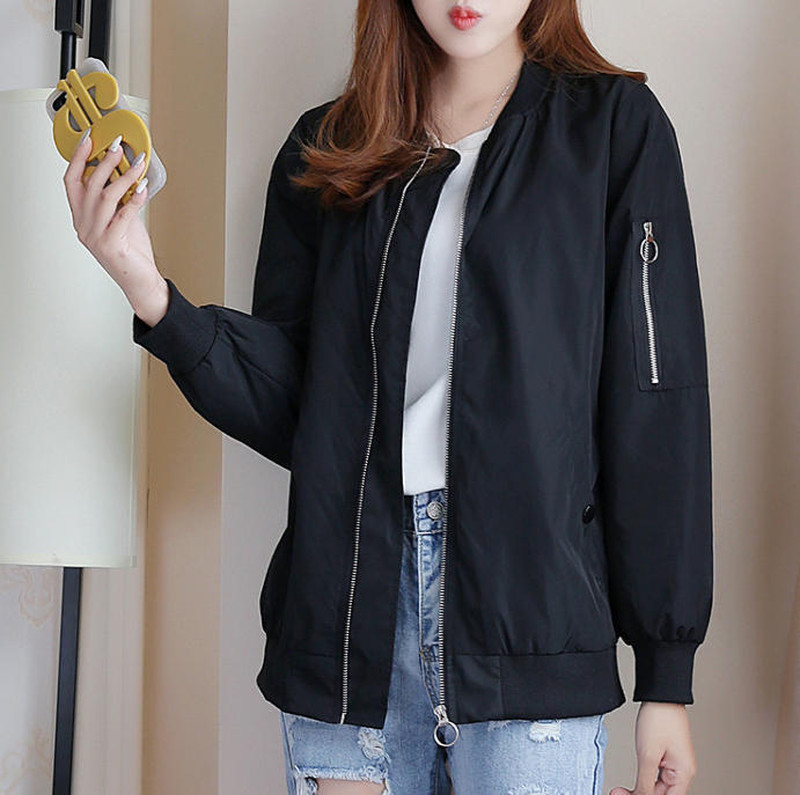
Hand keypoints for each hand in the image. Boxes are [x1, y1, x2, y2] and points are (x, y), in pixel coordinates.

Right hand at [63, 133, 163, 310]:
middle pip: (89, 185)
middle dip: (104, 162)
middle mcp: (84, 225)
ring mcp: (96, 236)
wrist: (140, 282)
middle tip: (118, 146)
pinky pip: (123, 215)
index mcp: (81, 217)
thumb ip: (119, 199)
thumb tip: (128, 172)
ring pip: (106, 197)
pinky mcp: (112, 245)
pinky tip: (143, 187)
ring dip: (124, 177)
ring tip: (138, 164)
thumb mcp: (121, 219)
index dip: (78, 158)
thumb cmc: (131, 252)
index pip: (72, 181)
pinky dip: (134, 199)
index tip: (89, 140)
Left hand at [609, 702, 696, 794]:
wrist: (660, 694)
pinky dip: (642, 781)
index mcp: (683, 774)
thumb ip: (645, 782)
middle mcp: (681, 772)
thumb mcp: (648, 754)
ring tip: (619, 790)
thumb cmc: (659, 719)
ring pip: (657, 789)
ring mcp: (673, 765)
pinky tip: (630, 784)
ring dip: (639, 791)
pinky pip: (654, 778)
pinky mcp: (665, 758)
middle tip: (616, 793)